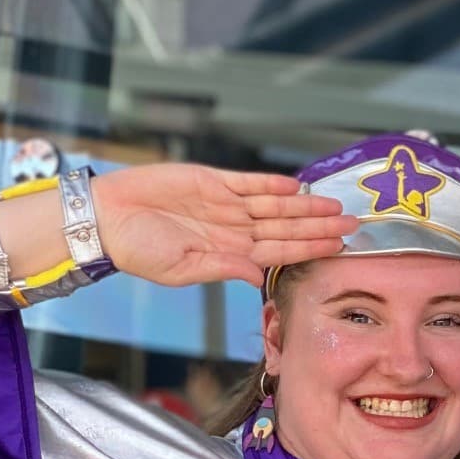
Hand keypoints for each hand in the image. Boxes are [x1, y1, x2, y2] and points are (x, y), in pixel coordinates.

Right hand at [94, 163, 355, 287]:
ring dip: (304, 204)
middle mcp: (235, 228)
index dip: (310, 248)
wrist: (107, 220)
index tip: (338, 248)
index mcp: (231, 252)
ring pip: (275, 204)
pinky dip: (271, 183)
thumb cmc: (140, 251)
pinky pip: (248, 182)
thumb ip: (224, 269)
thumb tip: (258, 278)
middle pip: (286, 226)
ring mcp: (225, 204)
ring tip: (333, 204)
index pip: (280, 251)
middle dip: (319, 225)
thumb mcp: (183, 269)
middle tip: (352, 224)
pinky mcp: (211, 180)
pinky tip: (295, 185)